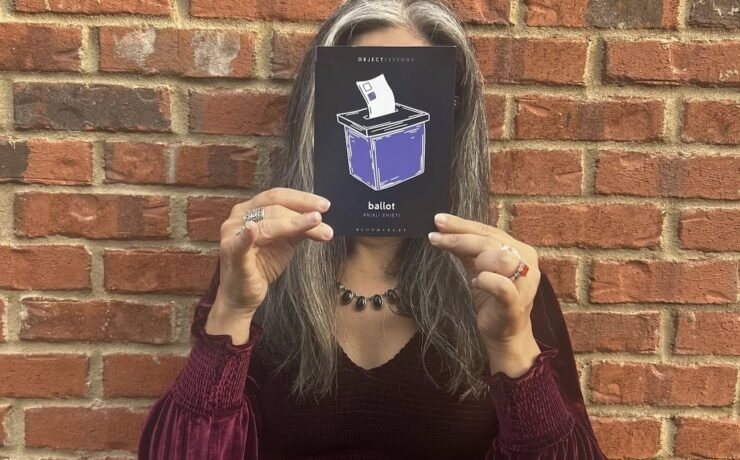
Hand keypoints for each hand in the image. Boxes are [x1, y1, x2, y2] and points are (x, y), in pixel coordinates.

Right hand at [214, 188, 333, 317]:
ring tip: (316, 224)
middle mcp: (240, 216)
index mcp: (251, 208)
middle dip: (301, 211)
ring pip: (266, 223)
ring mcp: (233, 233)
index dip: (302, 198)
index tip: (324, 205)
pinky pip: (240, 243)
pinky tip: (253, 229)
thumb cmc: (262, 264)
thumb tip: (321, 219)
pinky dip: (247, 235)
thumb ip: (300, 229)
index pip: (278, 196)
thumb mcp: (286, 242)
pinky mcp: (231, 253)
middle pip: (274, 206)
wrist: (244, 294)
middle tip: (322, 216)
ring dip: (294, 223)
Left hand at [427, 213, 540, 348]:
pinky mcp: (517, 303)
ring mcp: (525, 283)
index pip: (489, 230)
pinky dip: (486, 281)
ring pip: (503, 258)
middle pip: (492, 240)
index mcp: (520, 250)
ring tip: (473, 273)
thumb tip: (443, 229)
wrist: (504, 333)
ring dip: (480, 261)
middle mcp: (527, 262)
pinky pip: (502, 286)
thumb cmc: (491, 298)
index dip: (462, 224)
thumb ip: (466, 249)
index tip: (438, 220)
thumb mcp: (477, 268)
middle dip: (460, 238)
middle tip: (436, 238)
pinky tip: (476, 283)